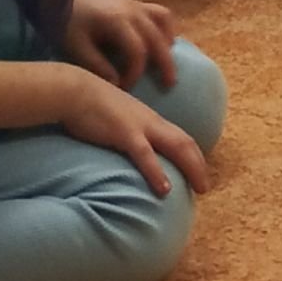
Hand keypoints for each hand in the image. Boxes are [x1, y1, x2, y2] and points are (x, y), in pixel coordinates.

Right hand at [53, 69, 209, 197]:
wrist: (75, 91)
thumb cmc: (90, 106)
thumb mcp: (116, 118)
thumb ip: (126, 130)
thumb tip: (128, 146)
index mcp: (149, 119)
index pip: (180, 136)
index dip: (192, 155)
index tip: (198, 172)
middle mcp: (151, 121)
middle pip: (185, 142)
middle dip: (199, 164)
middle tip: (205, 187)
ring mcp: (140, 126)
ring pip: (176, 147)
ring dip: (192, 168)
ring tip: (201, 188)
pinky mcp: (124, 133)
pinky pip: (145, 155)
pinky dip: (157, 172)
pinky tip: (165, 190)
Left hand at [65, 0, 179, 89]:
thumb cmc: (65, 22)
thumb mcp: (76, 47)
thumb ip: (97, 66)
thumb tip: (117, 85)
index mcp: (117, 21)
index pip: (137, 51)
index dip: (135, 73)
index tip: (125, 88)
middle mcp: (133, 10)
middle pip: (157, 38)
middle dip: (165, 63)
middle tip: (170, 84)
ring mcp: (136, 4)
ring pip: (164, 22)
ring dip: (168, 43)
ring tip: (168, 61)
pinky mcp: (134, 2)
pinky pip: (159, 13)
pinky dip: (165, 28)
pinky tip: (160, 41)